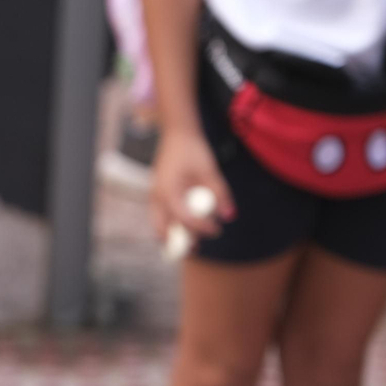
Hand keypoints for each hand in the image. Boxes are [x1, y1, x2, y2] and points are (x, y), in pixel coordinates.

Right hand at [149, 127, 236, 242]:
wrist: (177, 136)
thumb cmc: (193, 150)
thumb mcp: (210, 170)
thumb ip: (220, 194)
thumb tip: (230, 217)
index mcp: (168, 190)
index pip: (185, 218)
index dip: (202, 227)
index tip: (217, 230)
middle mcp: (157, 197)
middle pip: (162, 229)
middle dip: (179, 242)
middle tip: (197, 249)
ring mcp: (154, 197)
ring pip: (158, 225)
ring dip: (174, 236)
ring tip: (192, 244)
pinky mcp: (157, 196)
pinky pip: (160, 218)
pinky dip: (171, 226)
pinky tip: (186, 230)